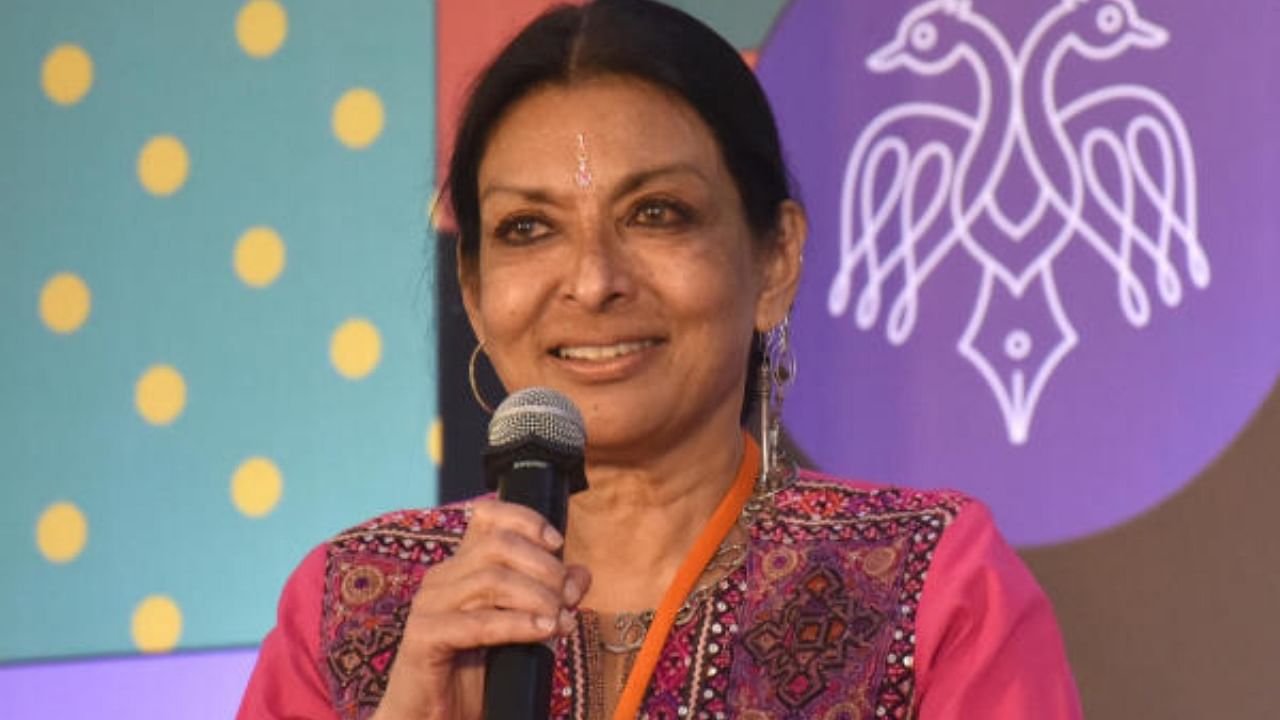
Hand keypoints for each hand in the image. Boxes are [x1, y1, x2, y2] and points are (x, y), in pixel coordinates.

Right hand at [370, 500, 590, 719]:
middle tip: (567, 599)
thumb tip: (580, 574)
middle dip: (544, 567)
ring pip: (491, 579)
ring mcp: (430, 606)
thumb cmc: (474, 674)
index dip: (525, 520)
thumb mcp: (520, 631)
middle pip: (498, 545)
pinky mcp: (424, 638)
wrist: (433, 719)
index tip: (557, 543)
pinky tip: (543, 632)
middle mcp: (442, 578)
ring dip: (537, 598)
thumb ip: (548, 599)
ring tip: (560, 622)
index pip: (488, 517)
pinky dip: (517, 624)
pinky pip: (477, 622)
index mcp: (461, 568)